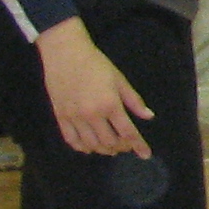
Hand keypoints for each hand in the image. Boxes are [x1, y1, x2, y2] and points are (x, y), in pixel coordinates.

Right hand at [35, 19, 153, 157]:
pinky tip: (89, 147)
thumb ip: (134, 101)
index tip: (145, 155)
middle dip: (121, 147)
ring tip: (111, 147)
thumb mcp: (119, 80)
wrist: (65, 53)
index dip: (139, 145)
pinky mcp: (60, 116)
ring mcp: (74, 117)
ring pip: (91, 144)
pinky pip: (71, 140)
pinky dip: (82, 147)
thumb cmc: (96, 64)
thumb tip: (148, 116)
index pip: (128, 132)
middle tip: (126, 145)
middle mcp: (92, 114)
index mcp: (110, 104)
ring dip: (103, 149)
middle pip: (110, 142)